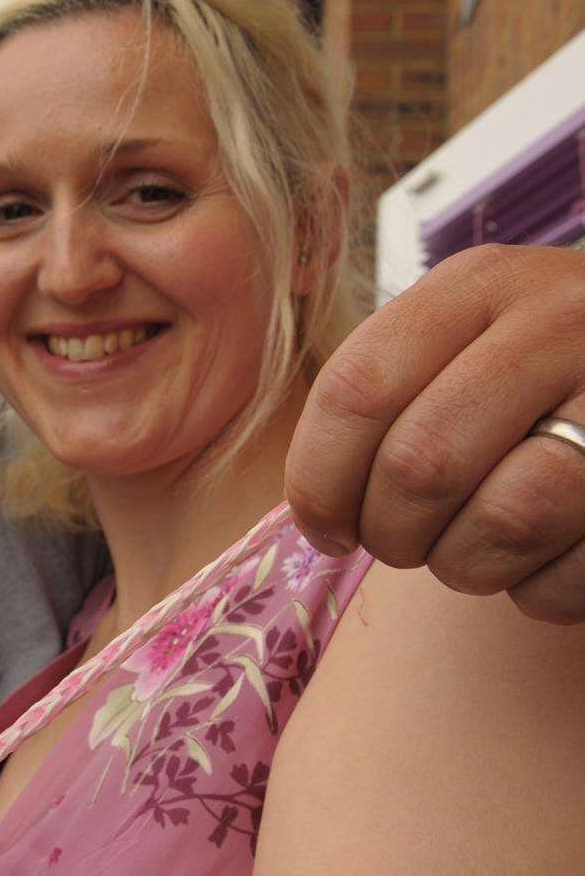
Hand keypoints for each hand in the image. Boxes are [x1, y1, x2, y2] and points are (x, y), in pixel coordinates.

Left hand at [286, 244, 584, 623]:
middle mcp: (560, 323)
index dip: (318, 482)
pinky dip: (543, 591)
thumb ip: (388, 395)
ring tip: (475, 553)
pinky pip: (576, 570)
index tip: (325, 530)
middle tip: (402, 545)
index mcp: (480, 284)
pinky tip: (546, 561)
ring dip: (468, 566)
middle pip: (421, 464)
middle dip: (392, 533)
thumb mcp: (468, 338)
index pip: (355, 390)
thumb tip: (315, 510)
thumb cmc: (546, 370)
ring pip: (505, 520)